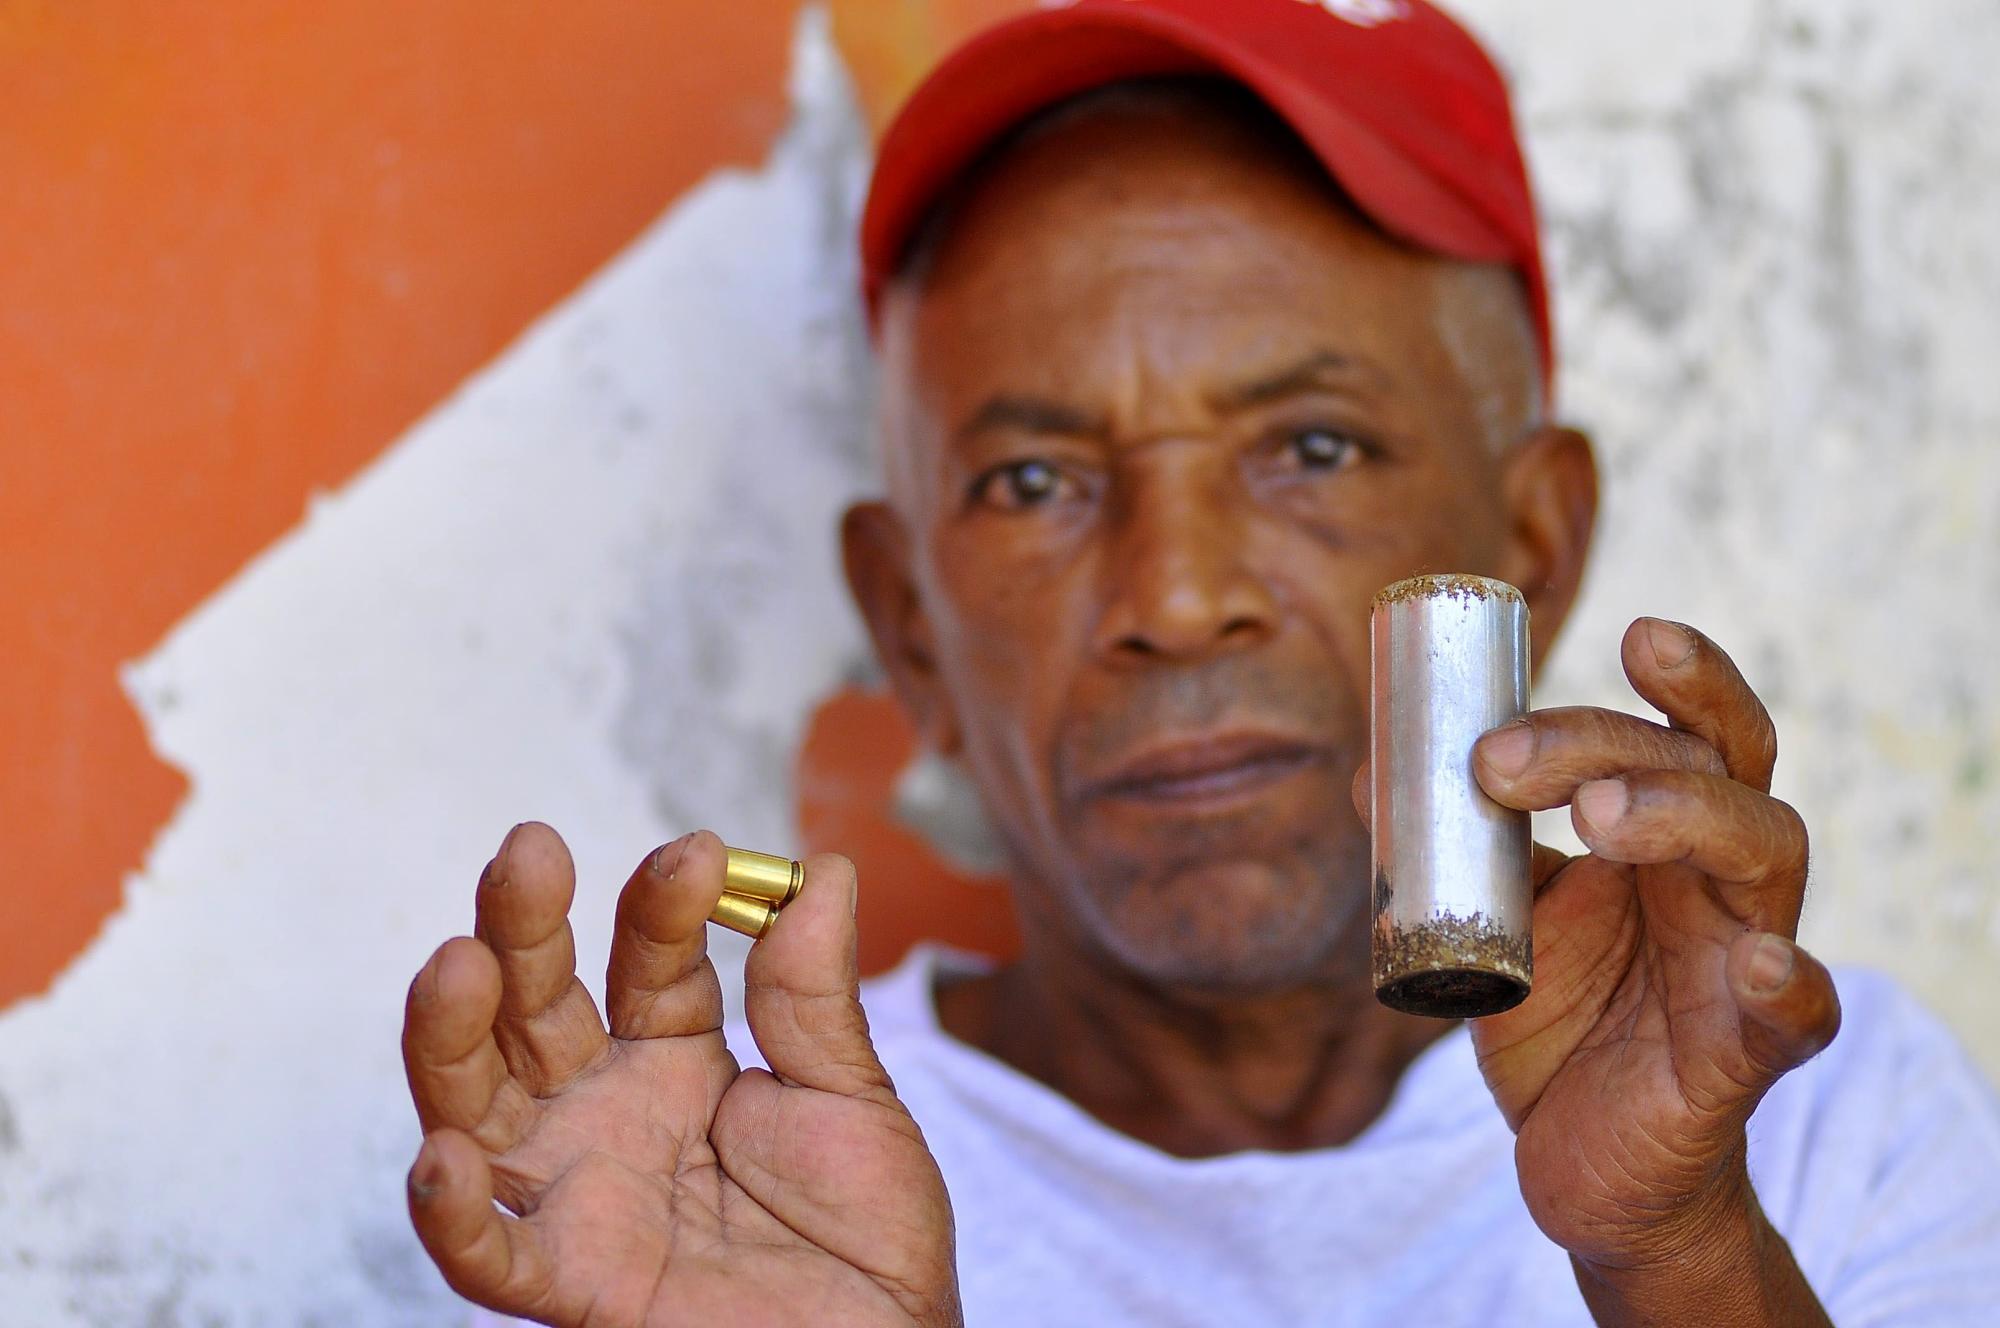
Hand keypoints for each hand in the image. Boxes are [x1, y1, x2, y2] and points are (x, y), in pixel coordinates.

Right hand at [400, 824, 960, 1326]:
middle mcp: (608, 1113)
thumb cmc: (867, 1243)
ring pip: (481, 1105)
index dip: (663, 906)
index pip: (649, 961)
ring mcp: (579, 1191)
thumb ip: (815, 996)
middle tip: (528, 853)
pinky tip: (442, 1160)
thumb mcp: (851, 1101)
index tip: (698, 855)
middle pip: (538, 1009)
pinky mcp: (572, 1280)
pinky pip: (493, 1253)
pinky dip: (456, 1214)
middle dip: (526, 929)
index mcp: (678, 1061)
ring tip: (458, 964)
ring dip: (453, 1036)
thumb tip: (820, 869)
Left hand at [1466, 619, 1840, 1276]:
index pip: (1696, 735)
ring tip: (1599, 818)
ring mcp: (1740, 962)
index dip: (1687, 678)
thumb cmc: (1561, 1022)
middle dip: (1618, 744)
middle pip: (1717, 772)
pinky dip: (1788, 984)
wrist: (1585, 1163)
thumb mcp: (1496, 920)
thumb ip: (1455, 845)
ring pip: (1766, 854)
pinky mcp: (1742, 1058)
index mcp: (1670, 837)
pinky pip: (1795, 1016)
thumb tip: (1372, 769)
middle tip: (1506, 761)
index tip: (1633, 634)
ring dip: (1684, 817)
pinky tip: (1761, 961)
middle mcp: (1721, 882)